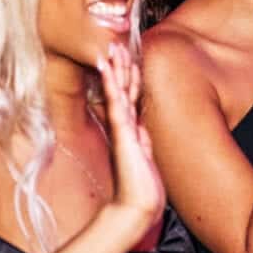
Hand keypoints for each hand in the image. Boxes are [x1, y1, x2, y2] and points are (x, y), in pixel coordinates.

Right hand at [97, 42, 164, 232]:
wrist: (136, 208)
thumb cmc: (142, 187)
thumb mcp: (145, 157)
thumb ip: (142, 141)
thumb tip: (143, 129)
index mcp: (131, 131)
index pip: (129, 97)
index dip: (128, 77)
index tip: (127, 57)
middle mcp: (124, 127)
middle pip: (122, 90)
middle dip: (120, 67)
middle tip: (116, 44)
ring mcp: (122, 128)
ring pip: (118, 91)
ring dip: (115, 69)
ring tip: (112, 48)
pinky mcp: (123, 133)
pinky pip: (116, 103)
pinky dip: (111, 84)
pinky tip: (107, 68)